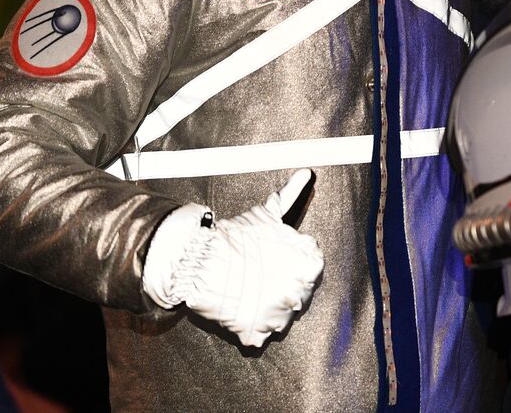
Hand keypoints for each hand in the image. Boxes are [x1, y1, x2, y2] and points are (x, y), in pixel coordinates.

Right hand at [142, 169, 324, 347]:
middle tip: (259, 275)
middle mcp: (299, 293)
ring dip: (268, 307)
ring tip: (249, 291)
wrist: (198, 261)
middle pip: (299, 294)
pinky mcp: (257, 334)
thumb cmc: (235, 237)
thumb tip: (306, 173)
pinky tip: (241, 308)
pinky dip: (252, 326)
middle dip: (282, 284)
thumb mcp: (267, 214)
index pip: (312, 268)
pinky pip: (261, 336)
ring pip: (282, 317)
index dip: (292, 263)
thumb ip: (290, 196)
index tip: (274, 258)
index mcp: (309, 265)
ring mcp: (279, 317)